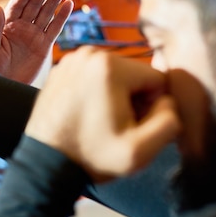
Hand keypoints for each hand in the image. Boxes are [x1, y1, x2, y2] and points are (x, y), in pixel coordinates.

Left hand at [0, 0, 73, 83]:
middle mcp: (21, 25)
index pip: (18, 4)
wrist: (4, 85)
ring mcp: (34, 34)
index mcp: (7, 23)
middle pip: (35, 4)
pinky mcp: (44, 45)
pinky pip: (54, 28)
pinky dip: (62, 16)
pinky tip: (68, 4)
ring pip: (47, 12)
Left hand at [25, 46, 181, 181]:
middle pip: (134, 75)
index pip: (156, 79)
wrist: (46, 163)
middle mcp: (88, 54)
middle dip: (133, 99)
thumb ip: (169, 121)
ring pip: (114, 76)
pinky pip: (92, 77)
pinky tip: (85, 115)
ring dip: (115, 96)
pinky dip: (94, 93)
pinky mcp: (59, 70)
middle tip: (116, 126)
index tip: (134, 125)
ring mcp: (70, 60)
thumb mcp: (141, 151)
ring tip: (100, 121)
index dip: (154, 106)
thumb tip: (167, 101)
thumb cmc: (91, 157)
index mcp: (109, 65)